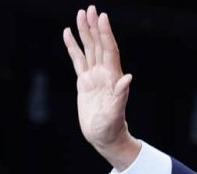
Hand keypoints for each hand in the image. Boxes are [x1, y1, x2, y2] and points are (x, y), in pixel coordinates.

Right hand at [63, 5, 139, 170]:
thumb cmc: (112, 127)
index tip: (102, 18)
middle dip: (94, 27)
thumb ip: (121, 95)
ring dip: (85, 32)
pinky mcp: (85, 82)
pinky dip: (73, 46)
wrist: (105, 137)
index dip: (106, 34)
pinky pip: (78, 60)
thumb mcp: (116, 113)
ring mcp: (94, 76)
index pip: (109, 50)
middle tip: (90, 9)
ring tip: (80, 14)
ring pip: (89, 49)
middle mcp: (104, 74)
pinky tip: (68, 34)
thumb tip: (128, 77)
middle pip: (99, 45)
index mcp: (112, 78)